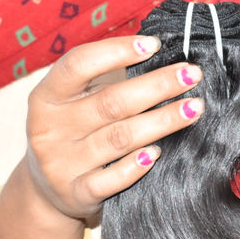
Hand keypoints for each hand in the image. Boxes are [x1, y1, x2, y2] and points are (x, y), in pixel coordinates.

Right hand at [25, 35, 204, 219]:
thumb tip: (159, 56)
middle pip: (111, 102)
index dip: (117, 51)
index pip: (78, 64)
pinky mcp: (75, 193)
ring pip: (119, 138)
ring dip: (162, 122)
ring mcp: (61, 163)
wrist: (46, 190)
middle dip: (158, 86)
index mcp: (46, 97)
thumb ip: (103, 82)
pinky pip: (111, 179)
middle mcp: (49, 129)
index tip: (155, 45)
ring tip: (193, 109)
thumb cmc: (72, 132)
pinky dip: (136, 166)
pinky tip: (158, 153)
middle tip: (192, 75)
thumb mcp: (72, 102)